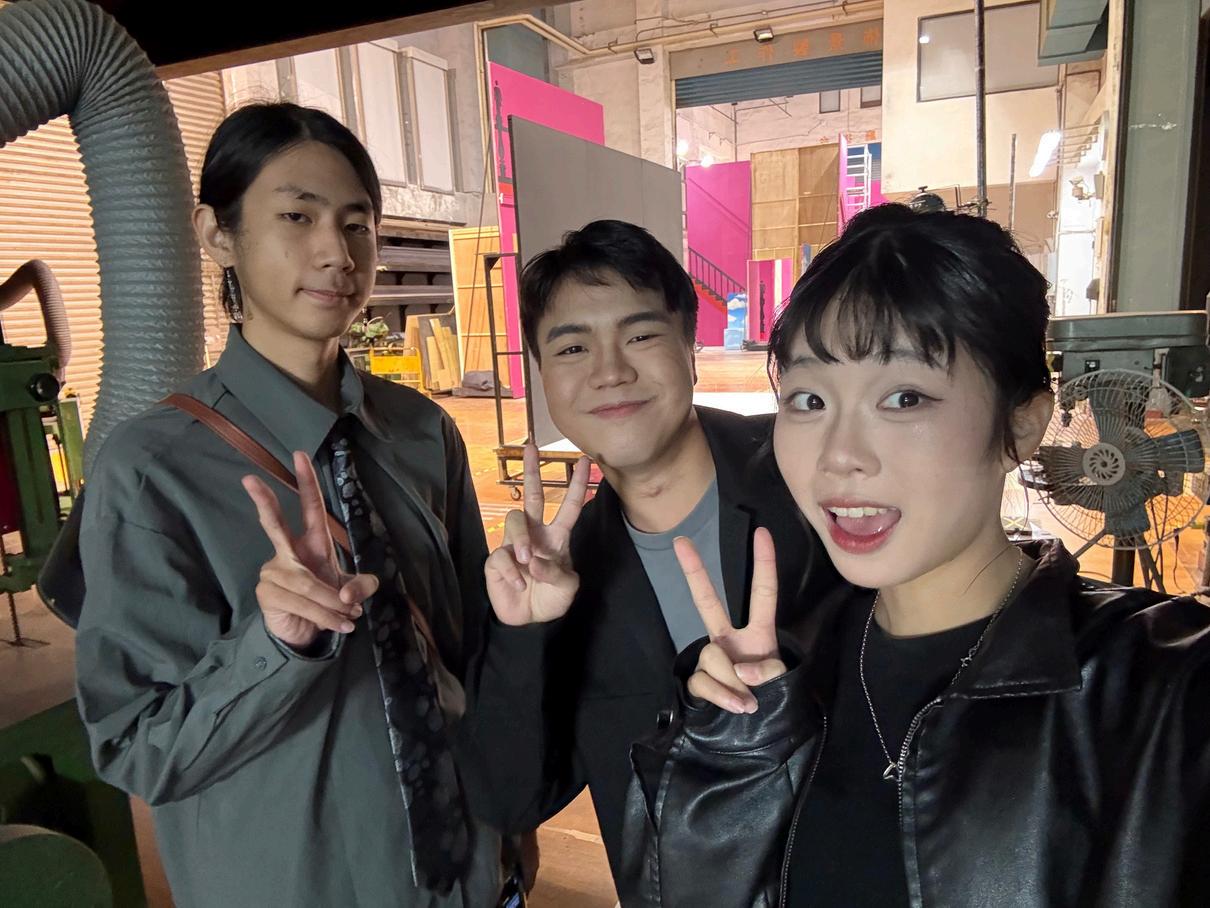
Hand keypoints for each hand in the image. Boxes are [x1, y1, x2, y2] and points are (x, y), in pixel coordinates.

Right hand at [242, 451, 378, 648]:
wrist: (307, 633)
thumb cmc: (327, 601)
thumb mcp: (352, 591)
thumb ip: (362, 587)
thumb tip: (348, 595)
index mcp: (311, 544)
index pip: (310, 508)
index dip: (306, 483)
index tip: (300, 456)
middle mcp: (287, 553)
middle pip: (273, 525)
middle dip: (264, 502)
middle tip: (249, 479)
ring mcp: (273, 573)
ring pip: (308, 584)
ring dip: (334, 603)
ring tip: (350, 616)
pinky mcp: (267, 595)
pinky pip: (303, 604)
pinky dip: (326, 616)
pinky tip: (339, 624)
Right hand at [485, 443, 589, 624]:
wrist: (529, 620)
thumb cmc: (551, 599)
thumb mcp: (567, 588)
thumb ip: (557, 572)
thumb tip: (533, 559)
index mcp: (556, 537)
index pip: (568, 506)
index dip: (575, 485)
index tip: (583, 461)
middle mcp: (534, 534)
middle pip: (532, 495)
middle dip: (532, 471)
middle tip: (530, 447)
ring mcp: (513, 545)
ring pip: (514, 520)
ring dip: (521, 538)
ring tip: (526, 559)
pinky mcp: (496, 560)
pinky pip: (501, 556)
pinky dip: (512, 572)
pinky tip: (519, 583)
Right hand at [674, 527, 785, 713]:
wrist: (753, 733)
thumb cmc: (773, 696)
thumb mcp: (781, 681)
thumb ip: (765, 671)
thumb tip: (740, 670)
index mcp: (758, 632)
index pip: (762, 593)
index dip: (763, 563)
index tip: (761, 532)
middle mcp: (729, 638)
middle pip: (708, 601)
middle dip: (694, 571)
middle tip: (680, 541)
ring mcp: (711, 658)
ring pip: (714, 658)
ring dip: (733, 684)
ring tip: (749, 702)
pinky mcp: (698, 679)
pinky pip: (704, 681)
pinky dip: (722, 696)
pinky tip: (736, 708)